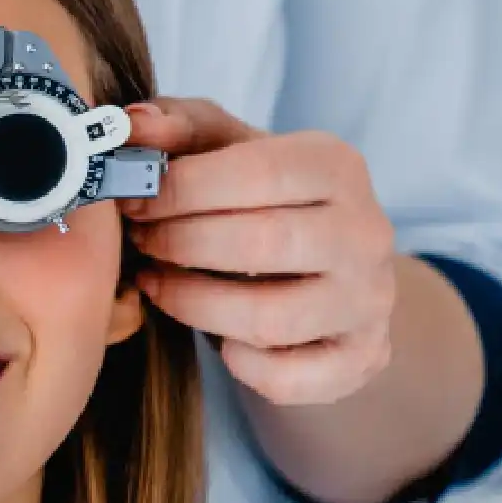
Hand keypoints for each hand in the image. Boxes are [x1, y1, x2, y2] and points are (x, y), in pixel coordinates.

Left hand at [119, 98, 396, 405]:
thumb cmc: (261, 203)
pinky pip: (285, 376)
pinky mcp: (360, 358)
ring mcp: (369, 301)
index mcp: (337, 167)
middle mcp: (367, 232)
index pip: (258, 171)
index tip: (132, 201)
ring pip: (268, 318)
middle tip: (140, 243)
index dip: (181, 190)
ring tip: (159, 285)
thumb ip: (179, 129)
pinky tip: (217, 340)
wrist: (331, 276)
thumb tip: (132, 126)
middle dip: (179, 245)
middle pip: (261, 242)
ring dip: (193, 305)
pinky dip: (239, 365)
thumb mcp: (226, 152)